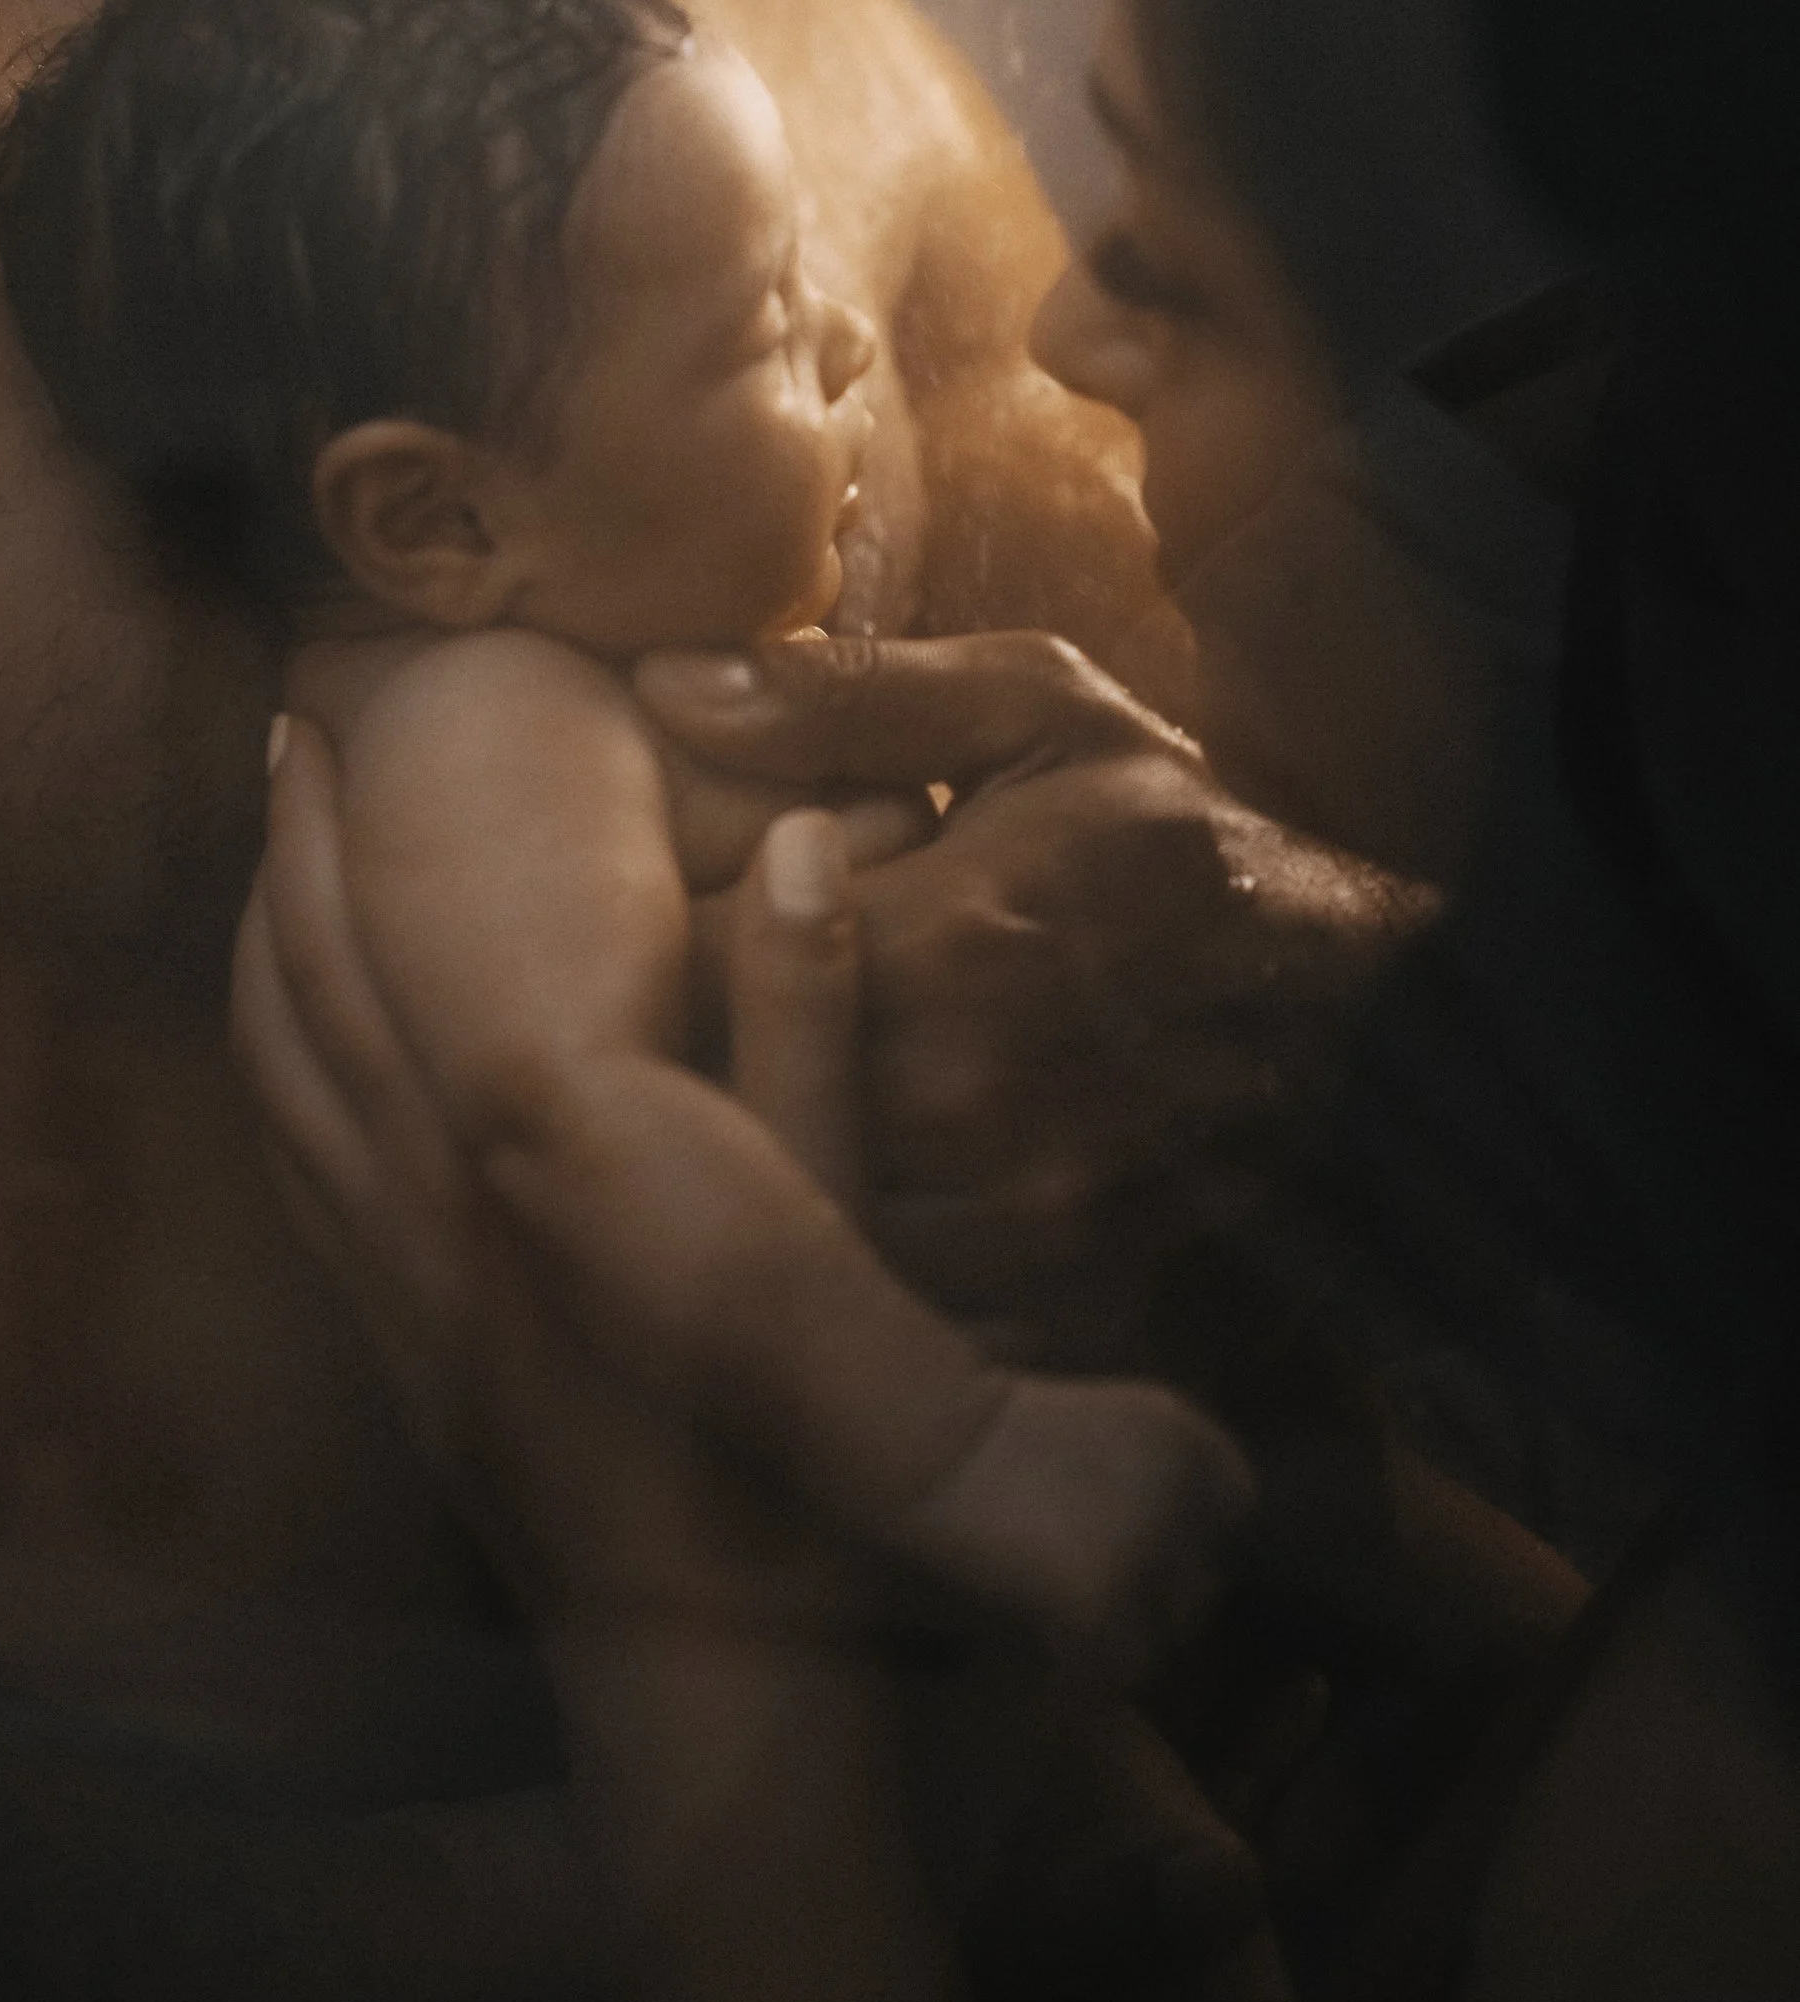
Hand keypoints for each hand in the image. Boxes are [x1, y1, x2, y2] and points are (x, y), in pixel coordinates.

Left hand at [233, 721, 843, 1632]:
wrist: (729, 1695)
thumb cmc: (806, 1470)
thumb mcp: (840, 1239)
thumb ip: (812, 1037)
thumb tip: (808, 844)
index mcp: (512, 1173)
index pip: (376, 961)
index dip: (333, 834)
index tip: (324, 715)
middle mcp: (423, 1225)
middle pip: (303, 1002)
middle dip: (282, 859)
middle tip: (281, 734)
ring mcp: (399, 1304)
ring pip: (282, 1090)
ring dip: (262, 958)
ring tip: (267, 859)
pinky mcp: (411, 1369)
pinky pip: (301, 1190)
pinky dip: (272, 1086)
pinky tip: (286, 1054)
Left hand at [636, 629, 1432, 1334]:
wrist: (1386, 1000)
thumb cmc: (1191, 828)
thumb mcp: (1045, 710)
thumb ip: (850, 696)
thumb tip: (667, 683)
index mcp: (959, 941)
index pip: (705, 972)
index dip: (642, 949)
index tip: (616, 918)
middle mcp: (980, 1105)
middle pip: (732, 1118)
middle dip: (673, 1072)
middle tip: (616, 1027)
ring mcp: (1026, 1226)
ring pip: (798, 1229)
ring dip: (747, 1175)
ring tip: (704, 1111)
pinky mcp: (1059, 1304)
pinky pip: (888, 1317)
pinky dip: (838, 1271)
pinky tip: (812, 1203)